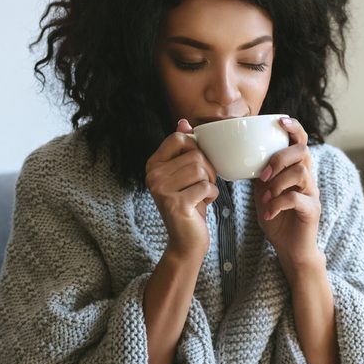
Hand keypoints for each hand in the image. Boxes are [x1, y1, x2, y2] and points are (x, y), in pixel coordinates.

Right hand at [145, 119, 218, 260]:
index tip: (196, 166)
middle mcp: (152, 176)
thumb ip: (183, 148)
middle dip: (208, 170)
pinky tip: (203, 203)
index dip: (196, 149)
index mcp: (153, 164)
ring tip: (201, 194)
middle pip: (195, 155)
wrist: (186, 240)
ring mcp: (161, 190)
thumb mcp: (186, 173)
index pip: (179, 138)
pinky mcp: (175, 204)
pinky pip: (206, 186)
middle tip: (202, 185)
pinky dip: (211, 194)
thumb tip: (183, 122)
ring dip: (210, 182)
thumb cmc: (190, 203)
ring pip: (201, 169)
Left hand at [254, 117, 323, 274]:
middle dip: (279, 158)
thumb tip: (238, 154)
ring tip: (266, 197)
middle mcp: (308, 178)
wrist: (290, 249)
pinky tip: (269, 212)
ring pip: (300, 173)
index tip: (281, 120)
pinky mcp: (312, 210)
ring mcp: (312, 194)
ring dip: (278, 183)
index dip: (294, 127)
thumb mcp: (263, 191)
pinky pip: (296, 198)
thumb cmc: (277, 218)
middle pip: (302, 152)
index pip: (301, 141)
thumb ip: (259, 174)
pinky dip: (278, 203)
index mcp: (296, 169)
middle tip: (263, 175)